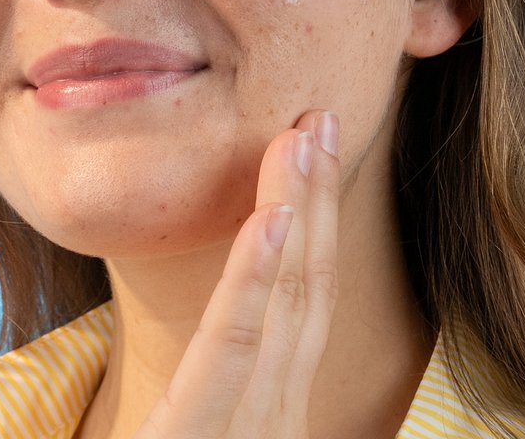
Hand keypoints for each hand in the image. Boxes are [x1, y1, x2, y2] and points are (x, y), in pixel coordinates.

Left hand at [133, 111, 339, 438]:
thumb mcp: (204, 430)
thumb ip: (217, 385)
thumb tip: (223, 322)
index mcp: (272, 404)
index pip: (305, 300)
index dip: (317, 221)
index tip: (315, 151)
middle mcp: (276, 409)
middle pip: (308, 285)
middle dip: (319, 196)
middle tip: (324, 118)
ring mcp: (253, 425)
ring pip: (286, 299)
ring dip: (298, 208)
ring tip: (304, 138)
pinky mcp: (201, 434)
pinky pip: (232, 344)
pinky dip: (256, 276)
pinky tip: (271, 217)